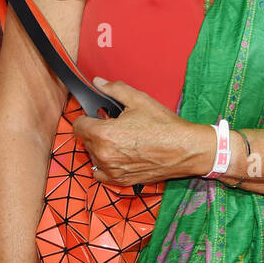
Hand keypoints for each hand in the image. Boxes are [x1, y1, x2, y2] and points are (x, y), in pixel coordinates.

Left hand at [72, 77, 213, 185]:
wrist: (185, 149)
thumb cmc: (164, 126)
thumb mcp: (139, 100)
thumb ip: (114, 90)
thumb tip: (98, 82)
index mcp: (103, 133)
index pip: (78, 125)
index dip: (87, 118)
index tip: (98, 117)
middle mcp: (103, 154)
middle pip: (85, 140)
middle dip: (96, 132)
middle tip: (115, 127)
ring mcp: (111, 170)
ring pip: (93, 156)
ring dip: (101, 148)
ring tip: (121, 141)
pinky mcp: (121, 180)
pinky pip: (101, 173)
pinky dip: (106, 165)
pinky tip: (119, 156)